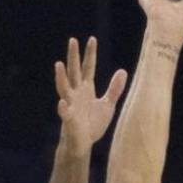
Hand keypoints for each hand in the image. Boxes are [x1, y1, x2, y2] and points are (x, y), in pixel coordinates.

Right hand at [54, 37, 127, 154]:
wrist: (83, 144)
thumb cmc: (93, 124)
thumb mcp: (107, 105)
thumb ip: (114, 89)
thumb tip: (123, 71)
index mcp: (86, 89)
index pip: (88, 67)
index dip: (90, 54)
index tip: (92, 39)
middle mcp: (76, 94)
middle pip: (74, 71)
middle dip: (73, 57)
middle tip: (72, 40)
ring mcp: (71, 105)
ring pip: (64, 88)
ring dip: (61, 77)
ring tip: (59, 65)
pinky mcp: (69, 120)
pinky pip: (65, 113)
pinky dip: (63, 109)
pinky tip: (62, 103)